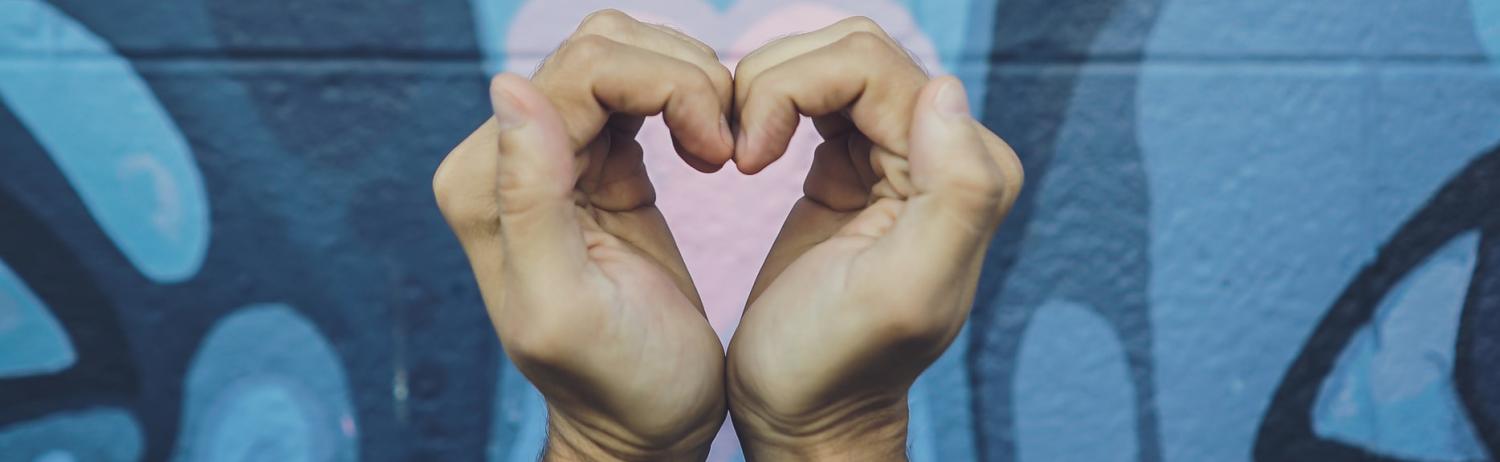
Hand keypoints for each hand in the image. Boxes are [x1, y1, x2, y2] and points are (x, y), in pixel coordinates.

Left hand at [433, 10, 734, 460]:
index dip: (665, 85)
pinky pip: (639, 86)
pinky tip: (711, 148)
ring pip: (621, 55)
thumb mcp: (571, 304)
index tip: (718, 151)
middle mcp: (505, 158)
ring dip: (687, 82)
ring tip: (722, 149)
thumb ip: (533, 197)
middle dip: (680, 77)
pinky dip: (686, 99)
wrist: (646, 423)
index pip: (577, 71)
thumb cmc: (621, 383)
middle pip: (599, 49)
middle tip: (726, 148)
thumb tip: (507, 86)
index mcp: (485, 184)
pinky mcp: (598, 159)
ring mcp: (551, 154)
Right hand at [725, 17, 1023, 460]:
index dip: (791, 90)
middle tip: (734, 155)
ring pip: (825, 62)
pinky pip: (810, 91)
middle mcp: (944, 149)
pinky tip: (742, 154)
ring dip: (764, 92)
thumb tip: (945, 89)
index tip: (746, 161)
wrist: (805, 410)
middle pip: (847, 51)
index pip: (871, 64)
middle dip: (773, 83)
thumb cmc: (838, 362)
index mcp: (967, 170)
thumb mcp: (903, 290)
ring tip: (734, 155)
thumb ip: (955, 192)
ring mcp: (897, 150)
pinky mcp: (850, 160)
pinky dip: (765, 105)